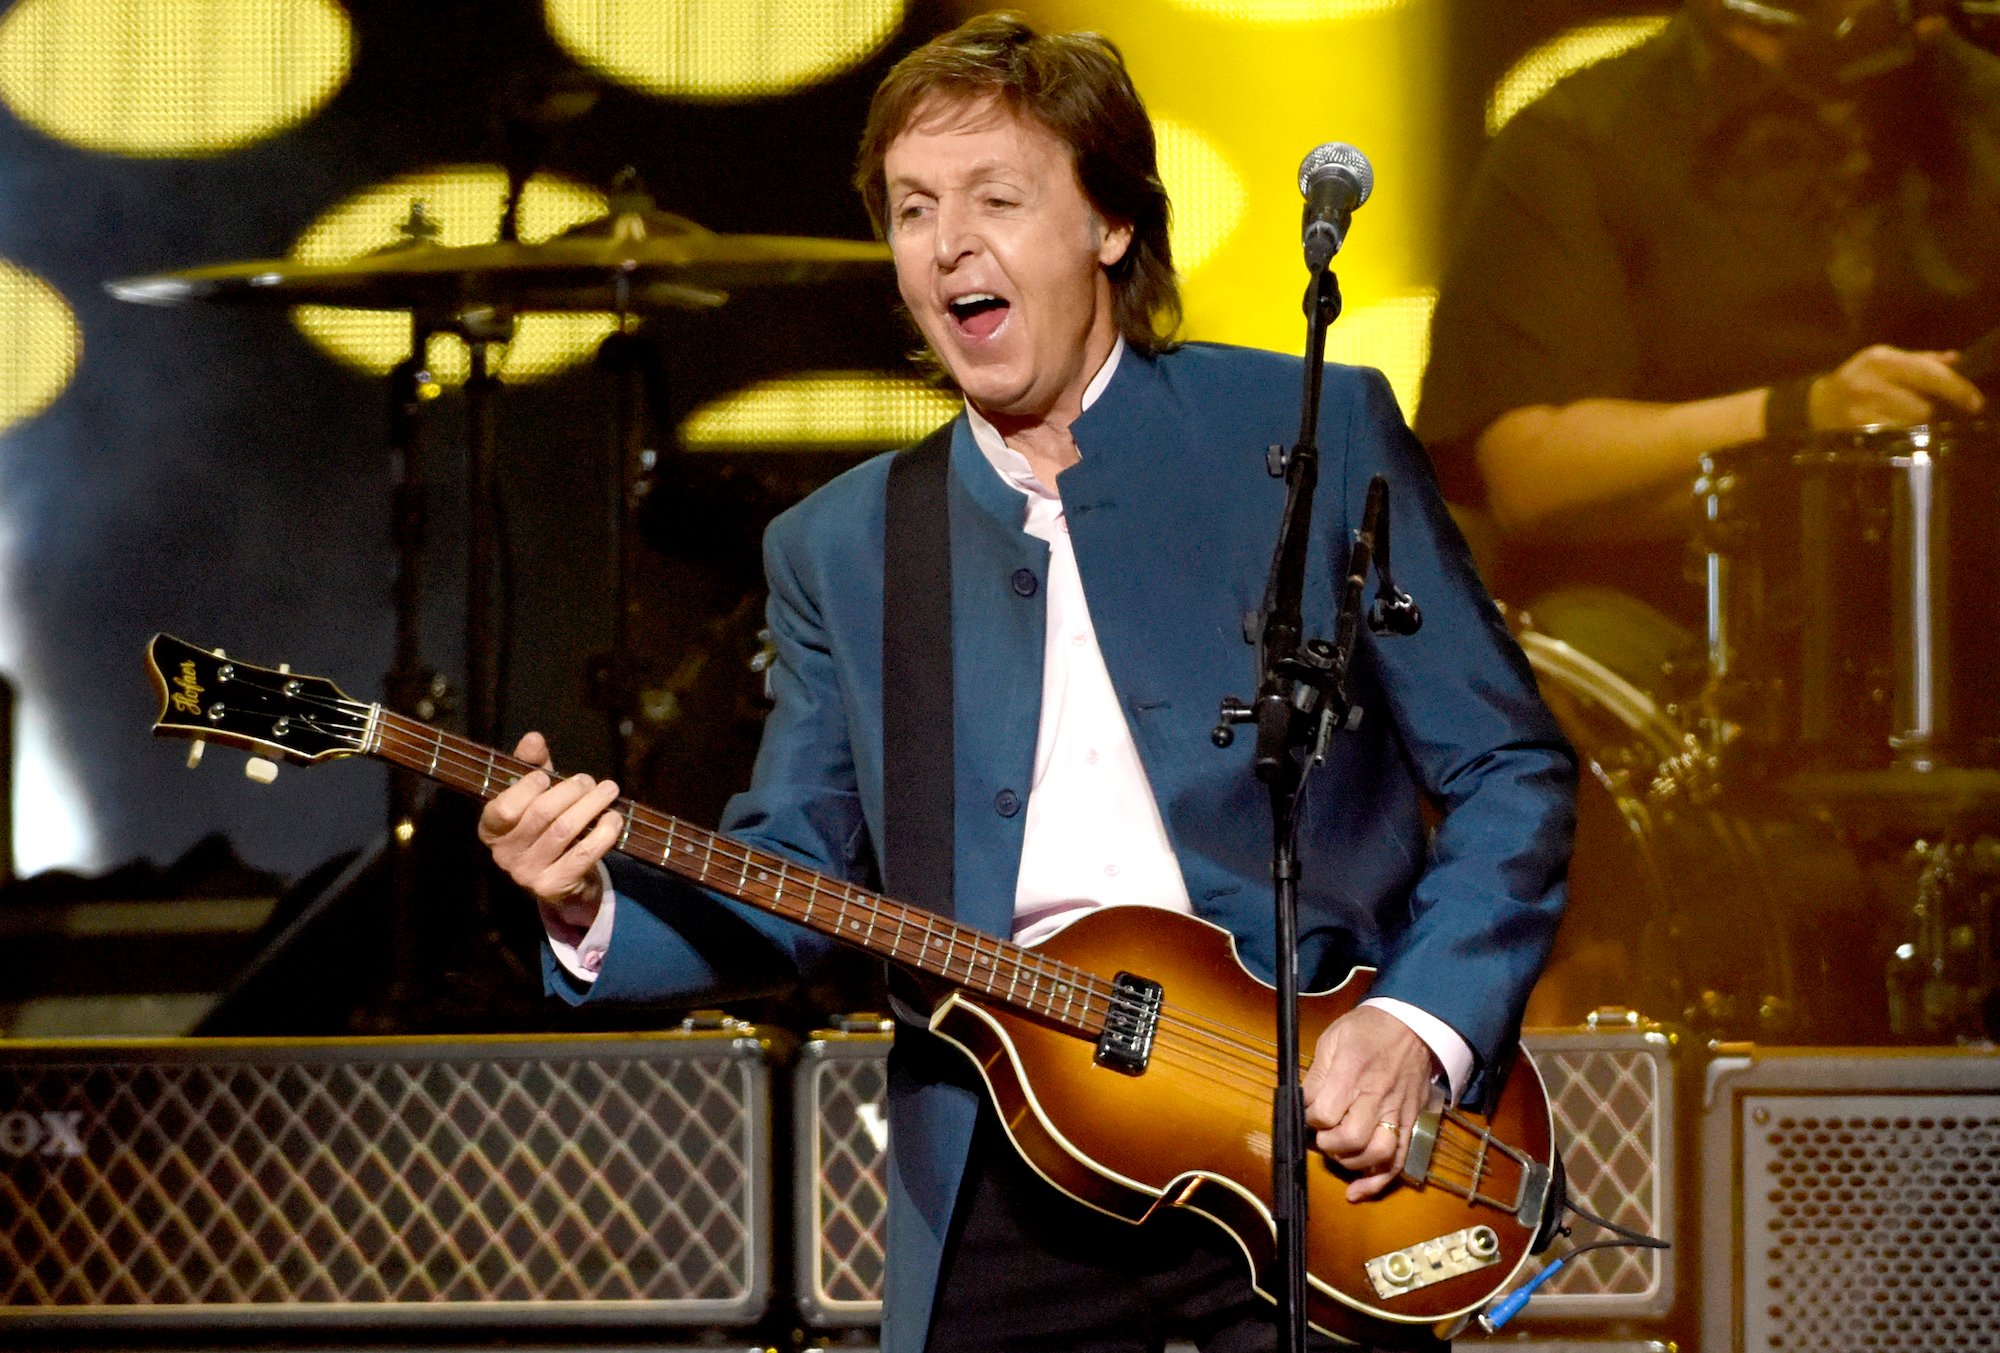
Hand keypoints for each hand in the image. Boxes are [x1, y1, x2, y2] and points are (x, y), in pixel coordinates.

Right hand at [477, 732, 622, 936]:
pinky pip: (583, 855)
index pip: (503, 808)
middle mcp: (504, 855)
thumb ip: (531, 765)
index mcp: (491, 829)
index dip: (527, 788)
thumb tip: (534, 738)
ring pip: (565, 830)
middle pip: (542, 814)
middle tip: (589, 781)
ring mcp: (527, 874)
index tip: (547, 776)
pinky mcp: (553, 887)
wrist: (562, 878)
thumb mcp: (534, 794)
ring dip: (592, 806)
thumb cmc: (545, 825)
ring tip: (609, 791)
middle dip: (570, 791)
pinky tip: (614, 819)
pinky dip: (603, 833)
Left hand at [1302, 1005, 1437, 1202]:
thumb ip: (1316, 1074)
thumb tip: (1303, 1104)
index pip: (1324, 1112)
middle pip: (1350, 1138)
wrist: (1413, 1024)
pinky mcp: (1411, 1123)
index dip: (1310, 1118)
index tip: (1309, 1113)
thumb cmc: (1368, 1029)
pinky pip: (1399, 1160)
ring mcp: (1397, 1111)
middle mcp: (1377, 1095)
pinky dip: (1378, 1181)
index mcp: (1353, 1072)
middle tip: (1323, 1135)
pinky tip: (1358, 1191)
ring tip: (1339, 1154)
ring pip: (1377, 1154)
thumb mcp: (1332, 1039)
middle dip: (1328, 1144)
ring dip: (1351, 1163)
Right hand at [1810, 345, 1983, 429]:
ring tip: (1895, 418)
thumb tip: (1956, 360)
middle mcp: (1870, 382)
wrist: (1814, 403)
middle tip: (1917, 410)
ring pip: (1907, 425)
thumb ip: (1921, 362)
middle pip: (1922, 407)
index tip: (1976, 404)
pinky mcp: (1854, 430)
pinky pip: (1892, 437)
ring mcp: (1859, 409)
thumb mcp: (1886, 363)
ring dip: (1910, 425)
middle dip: (1925, 411)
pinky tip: (1885, 428)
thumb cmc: (1858, 380)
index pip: (1928, 374)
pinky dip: (1895, 435)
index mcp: (1881, 359)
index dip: (1956, 389)